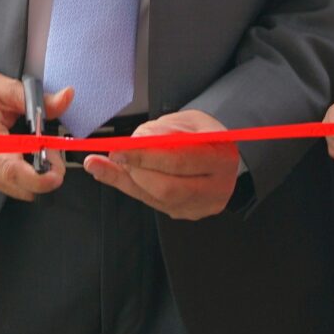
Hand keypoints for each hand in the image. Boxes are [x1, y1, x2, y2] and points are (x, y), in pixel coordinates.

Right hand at [0, 68, 71, 201]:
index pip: (11, 169)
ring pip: (16, 189)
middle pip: (19, 185)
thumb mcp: (9, 89)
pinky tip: (22, 155)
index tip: (57, 175)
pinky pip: (7, 185)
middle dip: (43, 174)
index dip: (38, 179)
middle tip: (52, 153)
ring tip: (36, 150)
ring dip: (33, 176)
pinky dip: (21, 175)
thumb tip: (65, 98)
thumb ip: (41, 101)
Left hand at [85, 108, 240, 220]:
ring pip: (157, 199)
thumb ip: (163, 131)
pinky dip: (130, 186)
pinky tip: (111, 173)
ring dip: (130, 179)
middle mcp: (217, 187)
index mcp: (221, 157)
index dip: (144, 157)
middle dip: (136, 172)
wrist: (218, 154)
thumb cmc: (202, 134)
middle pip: (168, 188)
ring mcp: (202, 205)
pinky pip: (152, 203)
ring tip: (112, 162)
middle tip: (117, 155)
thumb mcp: (187, 121)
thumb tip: (136, 142)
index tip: (119, 150)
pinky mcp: (187, 212)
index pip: (178, 161)